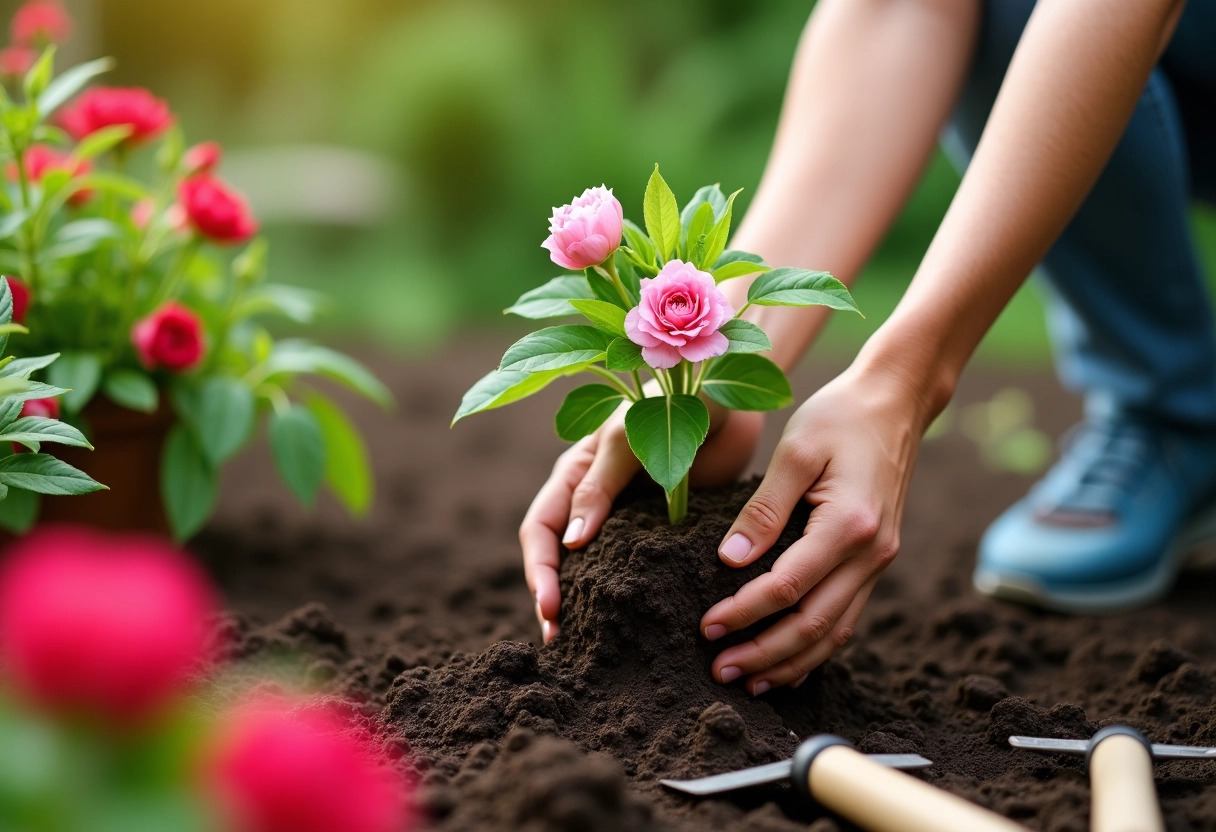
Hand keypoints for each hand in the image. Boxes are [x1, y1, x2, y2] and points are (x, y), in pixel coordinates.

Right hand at [520, 402, 763, 642]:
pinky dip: (630, 595)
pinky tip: (637, 624)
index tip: (551, 609)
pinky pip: (638, 567)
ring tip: (586, 644)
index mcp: (573, 473)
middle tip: (559, 641)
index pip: (541, 529)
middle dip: (552, 598)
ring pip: (594, 567)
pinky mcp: (660, 530)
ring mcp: (626, 517)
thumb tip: (569, 544)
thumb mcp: (628, 437)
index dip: (540, 570)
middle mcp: (592, 500)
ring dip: (586, 603)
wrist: (731, 400)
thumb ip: (598, 486)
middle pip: (558, 556)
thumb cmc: (672, 401)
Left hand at [699, 365, 924, 693]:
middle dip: (765, 654)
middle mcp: (872, 553)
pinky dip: (816, 646)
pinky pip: (846, 616)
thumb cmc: (839, 416)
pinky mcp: (876, 560)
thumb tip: (729, 561)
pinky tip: (787, 661)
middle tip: (719, 672)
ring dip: (791, 662)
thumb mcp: (795, 450)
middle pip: (815, 625)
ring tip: (749, 680)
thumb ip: (764, 508)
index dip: (745, 613)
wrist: (896, 402)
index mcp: (850, 525)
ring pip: (835, 632)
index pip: (788, 587)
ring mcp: (880, 561)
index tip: (706, 627)